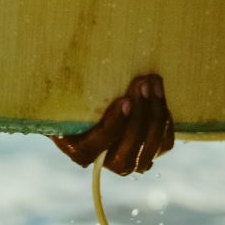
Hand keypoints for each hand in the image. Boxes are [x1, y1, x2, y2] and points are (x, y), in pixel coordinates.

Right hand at [50, 73, 174, 174]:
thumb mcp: (64, 92)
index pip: (96, 148)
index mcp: (78, 150)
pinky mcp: (147, 151)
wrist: (91, 101)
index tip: (123, 100)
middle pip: (126, 154)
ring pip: (147, 151)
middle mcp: (104, 162)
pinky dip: (165, 124)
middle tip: (142, 83)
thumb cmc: (73, 94)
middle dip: (138, 117)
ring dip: (154, 115)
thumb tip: (59, 62)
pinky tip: (160, 98)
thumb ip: (66, 90)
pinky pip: (163, 145)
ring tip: (153, 84)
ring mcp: (128, 159)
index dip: (114, 127)